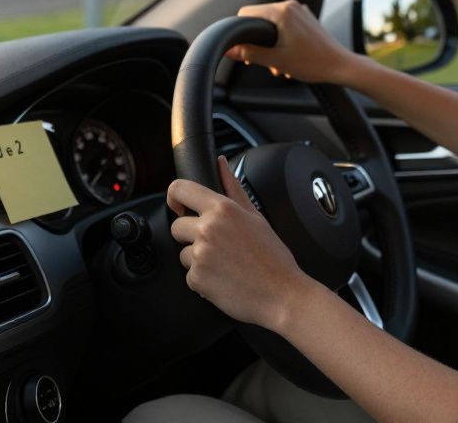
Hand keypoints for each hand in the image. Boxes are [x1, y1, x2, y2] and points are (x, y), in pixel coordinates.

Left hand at [167, 156, 314, 330]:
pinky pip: (189, 275)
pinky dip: (203, 279)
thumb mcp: (256, 216)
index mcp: (222, 210)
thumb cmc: (273, 258)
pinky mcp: (196, 279)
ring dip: (198, 259)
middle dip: (191, 235)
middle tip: (220, 246)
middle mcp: (207, 229)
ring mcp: (200, 255)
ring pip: (182, 252)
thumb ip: (233, 187)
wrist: (282, 295)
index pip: (180, 189)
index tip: (180, 206)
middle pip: (177, 226)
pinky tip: (224, 278)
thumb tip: (221, 163)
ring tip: (226, 264)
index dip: (175, 197)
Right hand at [227, 0, 361, 85]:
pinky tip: (288, 57)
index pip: (246, 13)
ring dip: (270, 44)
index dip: (240, 32)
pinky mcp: (306, 18)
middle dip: (258, 41)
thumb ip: (248, 53)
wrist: (340, 66)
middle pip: (259, 19)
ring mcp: (300, 11)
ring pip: (272, 24)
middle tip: (264, 61)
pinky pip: (285, 25)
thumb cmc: (313, 63)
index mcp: (282, 11)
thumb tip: (229, 50)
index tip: (244, 50)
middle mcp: (291, 6)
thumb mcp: (275, 60)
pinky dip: (281, 40)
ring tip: (279, 64)